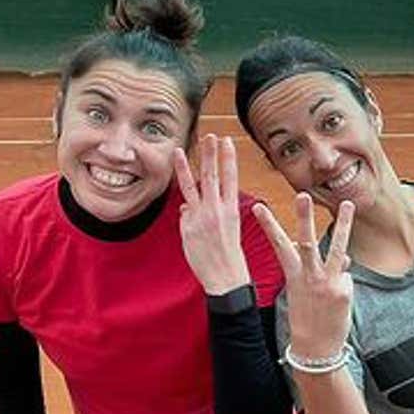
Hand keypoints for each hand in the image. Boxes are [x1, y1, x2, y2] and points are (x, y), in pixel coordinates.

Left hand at [174, 134, 251, 294]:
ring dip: (186, 167)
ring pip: (193, 187)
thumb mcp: (228, 231)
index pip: (230, 177)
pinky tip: (187, 213)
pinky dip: (184, 210)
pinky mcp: (189, 227)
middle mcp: (218, 210)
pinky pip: (183, 213)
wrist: (226, 278)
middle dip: (211, 154)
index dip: (227, 158)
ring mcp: (202, 217)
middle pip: (213, 176)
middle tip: (211, 135)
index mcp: (232, 209)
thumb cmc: (229, 257)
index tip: (226, 142)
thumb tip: (187, 206)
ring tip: (181, 150)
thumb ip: (207, 215)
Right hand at [253, 193, 354, 359]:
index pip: (279, 245)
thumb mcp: (303, 292)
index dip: (268, 226)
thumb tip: (342, 259)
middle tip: (302, 195)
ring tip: (348, 203)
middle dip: (304, 217)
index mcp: (293, 276)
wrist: (315, 349)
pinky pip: (345, 277)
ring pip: (337, 248)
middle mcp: (309, 277)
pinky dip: (343, 284)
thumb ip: (317, 270)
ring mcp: (327, 282)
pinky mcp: (343, 290)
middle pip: (307, 241)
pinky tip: (337, 301)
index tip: (258, 207)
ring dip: (344, 225)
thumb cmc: (307, 318)